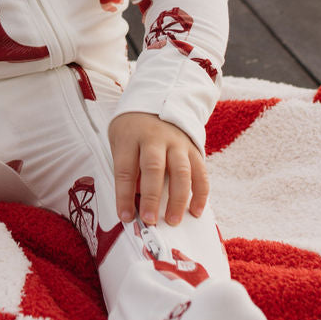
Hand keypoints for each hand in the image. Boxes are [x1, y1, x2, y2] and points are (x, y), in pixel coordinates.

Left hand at [108, 112, 208, 227]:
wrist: (158, 98)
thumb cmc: (133, 128)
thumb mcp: (120, 140)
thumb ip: (127, 167)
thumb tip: (135, 200)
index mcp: (131, 136)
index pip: (125, 168)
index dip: (124, 195)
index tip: (125, 216)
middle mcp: (155, 138)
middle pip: (154, 168)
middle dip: (152, 197)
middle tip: (150, 220)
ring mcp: (177, 142)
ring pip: (180, 171)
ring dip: (178, 199)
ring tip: (173, 220)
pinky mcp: (193, 147)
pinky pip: (200, 172)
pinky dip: (200, 193)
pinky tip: (196, 211)